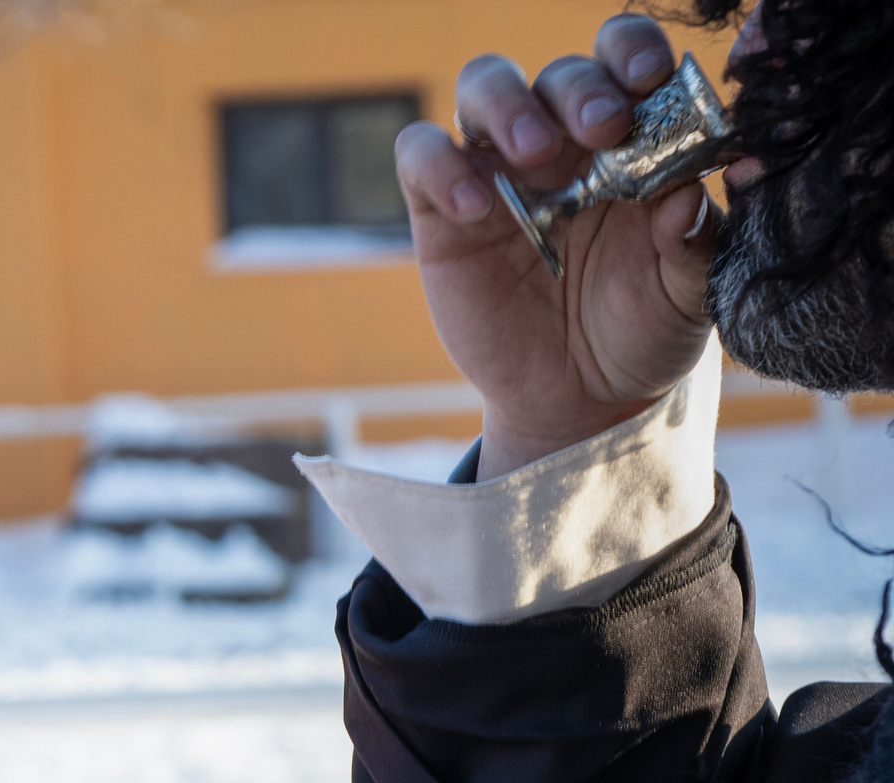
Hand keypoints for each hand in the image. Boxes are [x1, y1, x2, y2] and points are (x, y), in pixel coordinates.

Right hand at [397, 15, 718, 477]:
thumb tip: (684, 193)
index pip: (625, 62)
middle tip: (602, 129)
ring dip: (508, 105)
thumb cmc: (641, 331)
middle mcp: (564, 145)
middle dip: (580, 89)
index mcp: (631, 143)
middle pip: (559, 72)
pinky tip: (473, 208)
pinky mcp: (441, 213)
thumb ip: (693, 241)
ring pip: (483, 86)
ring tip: (533, 155)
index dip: (632, 51)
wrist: (580, 401)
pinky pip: (419, 155)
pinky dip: (438, 164)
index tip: (647, 79)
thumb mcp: (687, 294)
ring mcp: (499, 174)